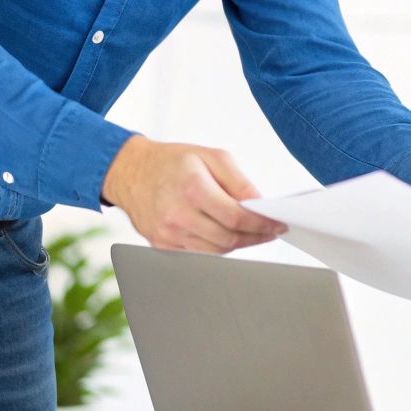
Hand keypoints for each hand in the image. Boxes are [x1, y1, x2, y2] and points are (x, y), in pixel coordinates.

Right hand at [100, 135, 285, 252]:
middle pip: (229, 239)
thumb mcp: (212, 156)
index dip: (262, 224)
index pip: (236, 217)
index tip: (279, 225)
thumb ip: (239, 181)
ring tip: (253, 233)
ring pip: (216, 251)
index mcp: (192, 189)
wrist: (131, 172)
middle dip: (256, 237)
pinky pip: (200, 253)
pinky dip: (219, 247)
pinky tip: (228, 235)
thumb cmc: (174, 162)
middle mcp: (177, 215)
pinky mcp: (161, 245)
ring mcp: (167, 234)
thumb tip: (260, 204)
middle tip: (271, 231)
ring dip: (240, 244)